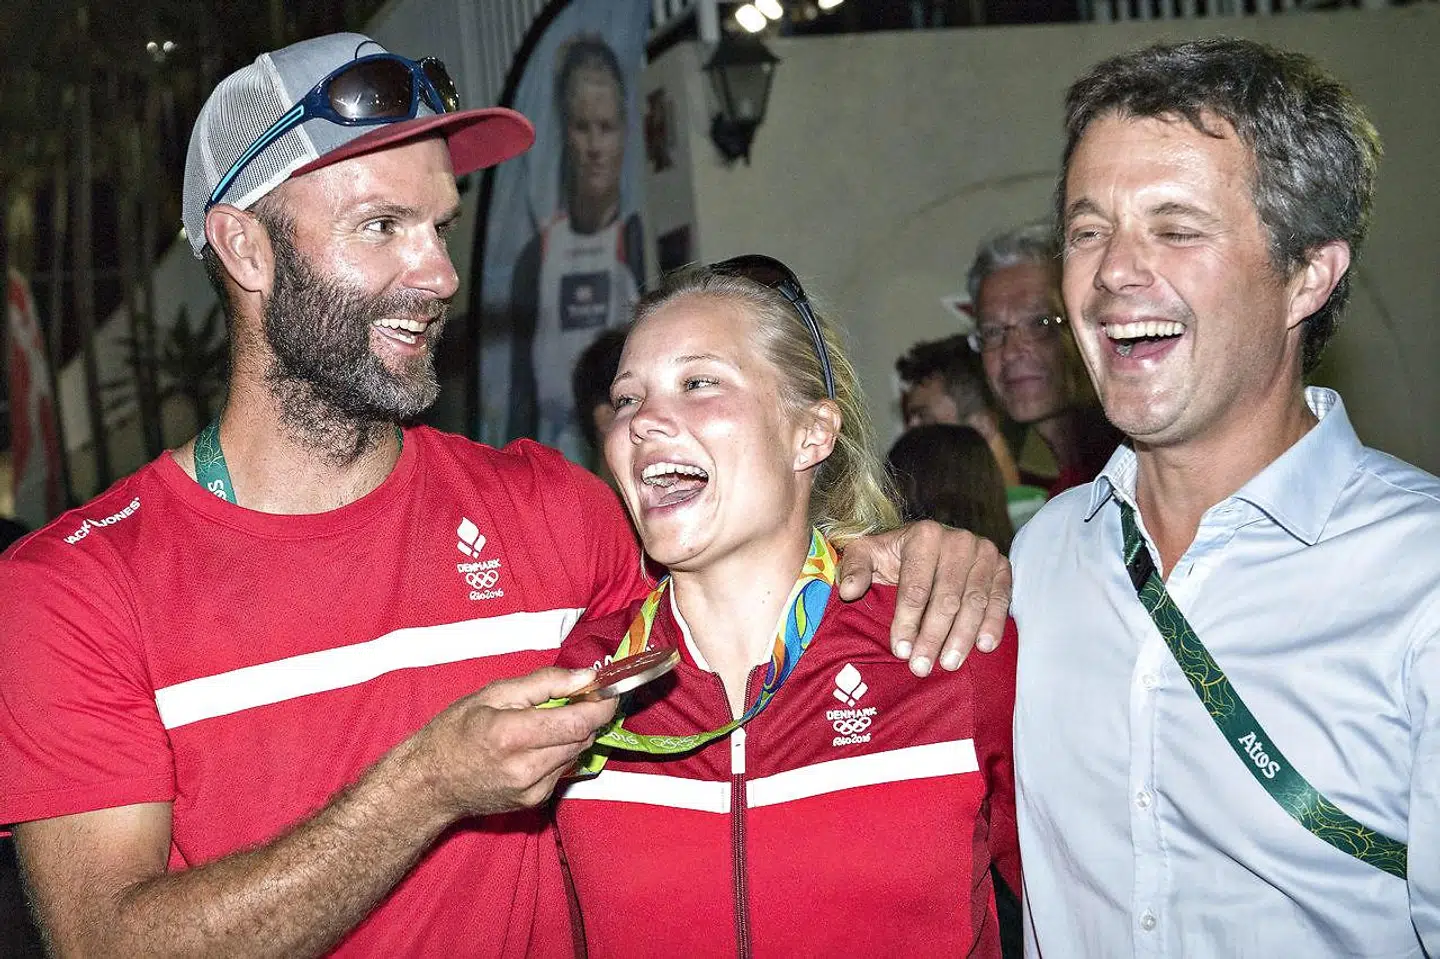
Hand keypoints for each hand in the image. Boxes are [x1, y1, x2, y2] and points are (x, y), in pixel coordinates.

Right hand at [415, 667, 617, 817]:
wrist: (430, 784)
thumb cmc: (454, 732)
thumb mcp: (493, 694)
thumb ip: (545, 683)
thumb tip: (587, 676)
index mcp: (511, 735)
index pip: (577, 722)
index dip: (601, 704)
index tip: (609, 689)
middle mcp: (525, 768)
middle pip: (582, 738)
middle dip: (589, 715)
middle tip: (580, 697)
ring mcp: (531, 790)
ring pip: (576, 753)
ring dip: (574, 733)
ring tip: (550, 720)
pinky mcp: (535, 802)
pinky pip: (563, 769)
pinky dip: (560, 752)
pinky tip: (537, 745)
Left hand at [838, 521, 1011, 676]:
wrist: (929, 545)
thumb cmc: (894, 556)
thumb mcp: (867, 554)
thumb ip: (854, 568)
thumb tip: (848, 591)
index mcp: (923, 535)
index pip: (914, 587)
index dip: (906, 622)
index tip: (899, 651)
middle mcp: (957, 540)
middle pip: (945, 599)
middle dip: (932, 636)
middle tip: (922, 667)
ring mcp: (983, 552)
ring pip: (973, 602)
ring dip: (962, 637)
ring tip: (949, 664)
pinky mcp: (1002, 566)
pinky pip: (1000, 599)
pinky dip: (993, 624)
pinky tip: (984, 646)